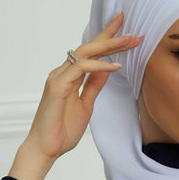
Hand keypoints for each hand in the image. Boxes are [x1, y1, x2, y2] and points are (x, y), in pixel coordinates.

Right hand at [24, 12, 142, 160]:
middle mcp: (63, 72)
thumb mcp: (86, 105)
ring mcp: (59, 77)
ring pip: (85, 53)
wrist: (46, 149)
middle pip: (89, 47)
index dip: (107, 40)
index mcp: (69, 77)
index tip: (126, 31)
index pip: (91, 53)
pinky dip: (99, 66)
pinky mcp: (57, 86)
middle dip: (111, 36)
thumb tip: (107, 69)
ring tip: (129, 41)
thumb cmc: (62, 130)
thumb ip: (94, 86)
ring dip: (109, 45)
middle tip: (133, 31)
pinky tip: (115, 66)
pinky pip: (80, 69)